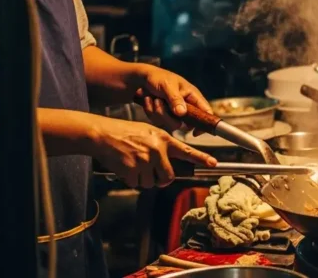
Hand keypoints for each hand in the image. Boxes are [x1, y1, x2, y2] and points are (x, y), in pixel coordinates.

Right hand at [89, 116, 216, 187]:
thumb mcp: (150, 132)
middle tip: (155, 174)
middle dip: (162, 179)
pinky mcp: (131, 171)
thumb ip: (163, 146)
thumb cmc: (126, 132)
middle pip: (168, 176)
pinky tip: (127, 168)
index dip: (201, 158)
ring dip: (144, 179)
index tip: (213, 163)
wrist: (104, 135)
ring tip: (136, 165)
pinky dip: (132, 180)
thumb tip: (171, 162)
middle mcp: (156, 151)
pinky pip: (137, 184)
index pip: (186, 151)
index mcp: (163, 139)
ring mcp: (144, 161)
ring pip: (151, 183)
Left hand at [128, 65, 211, 132]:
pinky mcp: (163, 115)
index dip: (205, 123)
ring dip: (158, 112)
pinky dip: (150, 111)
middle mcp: (185, 105)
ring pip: (170, 124)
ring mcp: (174, 111)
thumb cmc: (159, 77)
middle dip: (168, 117)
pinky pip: (158, 121)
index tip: (195, 132)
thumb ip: (176, 99)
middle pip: (184, 123)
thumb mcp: (168, 86)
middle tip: (159, 103)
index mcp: (192, 96)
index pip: (206, 112)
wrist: (142, 79)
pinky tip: (148, 100)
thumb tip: (182, 113)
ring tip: (153, 98)